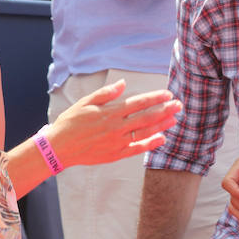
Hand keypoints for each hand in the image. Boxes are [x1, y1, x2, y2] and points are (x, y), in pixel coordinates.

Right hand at [46, 80, 181, 168]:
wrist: (58, 147)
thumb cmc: (70, 122)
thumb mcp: (85, 103)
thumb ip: (105, 94)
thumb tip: (123, 83)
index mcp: (110, 113)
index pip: (138, 103)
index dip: (155, 98)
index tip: (168, 94)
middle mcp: (116, 127)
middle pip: (146, 117)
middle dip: (165, 110)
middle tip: (180, 105)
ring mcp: (117, 142)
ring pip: (145, 132)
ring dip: (162, 125)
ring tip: (175, 119)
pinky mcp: (116, 154)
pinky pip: (137, 149)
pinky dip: (151, 144)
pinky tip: (163, 138)